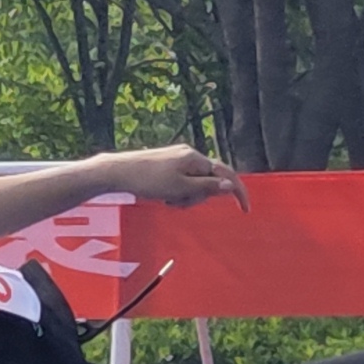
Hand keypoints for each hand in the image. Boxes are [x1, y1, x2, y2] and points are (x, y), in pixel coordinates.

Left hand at [104, 143, 244, 208]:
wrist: (118, 172)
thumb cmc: (148, 180)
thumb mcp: (180, 189)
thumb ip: (206, 188)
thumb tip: (230, 186)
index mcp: (195, 159)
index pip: (226, 174)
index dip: (237, 192)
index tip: (245, 209)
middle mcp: (189, 155)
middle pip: (208, 180)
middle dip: (198, 197)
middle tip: (177, 203)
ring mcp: (178, 158)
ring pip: (194, 183)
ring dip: (185, 197)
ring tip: (167, 200)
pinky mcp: (168, 164)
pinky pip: (182, 181)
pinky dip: (177, 193)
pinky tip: (162, 196)